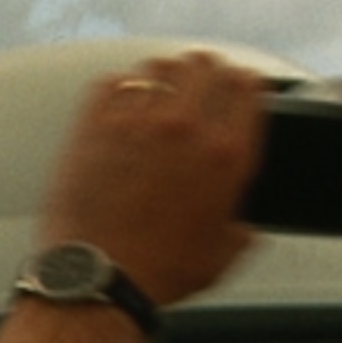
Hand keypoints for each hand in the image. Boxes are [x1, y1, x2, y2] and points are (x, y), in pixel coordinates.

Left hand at [40, 53, 263, 307]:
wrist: (98, 276)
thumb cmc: (156, 271)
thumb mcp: (222, 254)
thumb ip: (241, 228)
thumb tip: (246, 226)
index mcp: (225, 156)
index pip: (246, 88)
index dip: (243, 82)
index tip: (238, 84)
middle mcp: (184, 128)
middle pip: (204, 66)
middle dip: (205, 72)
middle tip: (200, 82)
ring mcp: (137, 121)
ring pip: (159, 67)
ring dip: (164, 76)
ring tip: (160, 90)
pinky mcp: (94, 125)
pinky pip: (112, 81)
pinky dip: (120, 86)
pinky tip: (121, 102)